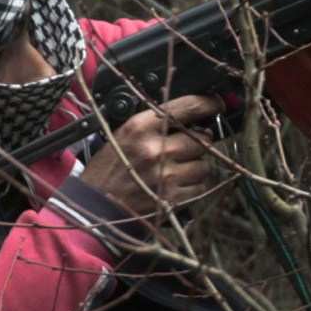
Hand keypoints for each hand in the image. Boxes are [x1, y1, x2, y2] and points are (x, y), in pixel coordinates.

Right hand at [79, 93, 227, 223]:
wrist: (93, 207)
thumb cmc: (107, 170)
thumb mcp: (123, 136)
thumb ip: (153, 125)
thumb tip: (190, 119)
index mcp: (140, 127)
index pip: (186, 107)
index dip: (208, 104)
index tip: (217, 104)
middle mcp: (155, 148)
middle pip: (202, 140)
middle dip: (199, 144)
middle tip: (188, 149)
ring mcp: (165, 175)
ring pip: (203, 165)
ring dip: (196, 167)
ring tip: (180, 171)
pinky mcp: (172, 199)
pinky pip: (200, 188)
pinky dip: (193, 187)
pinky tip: (178, 186)